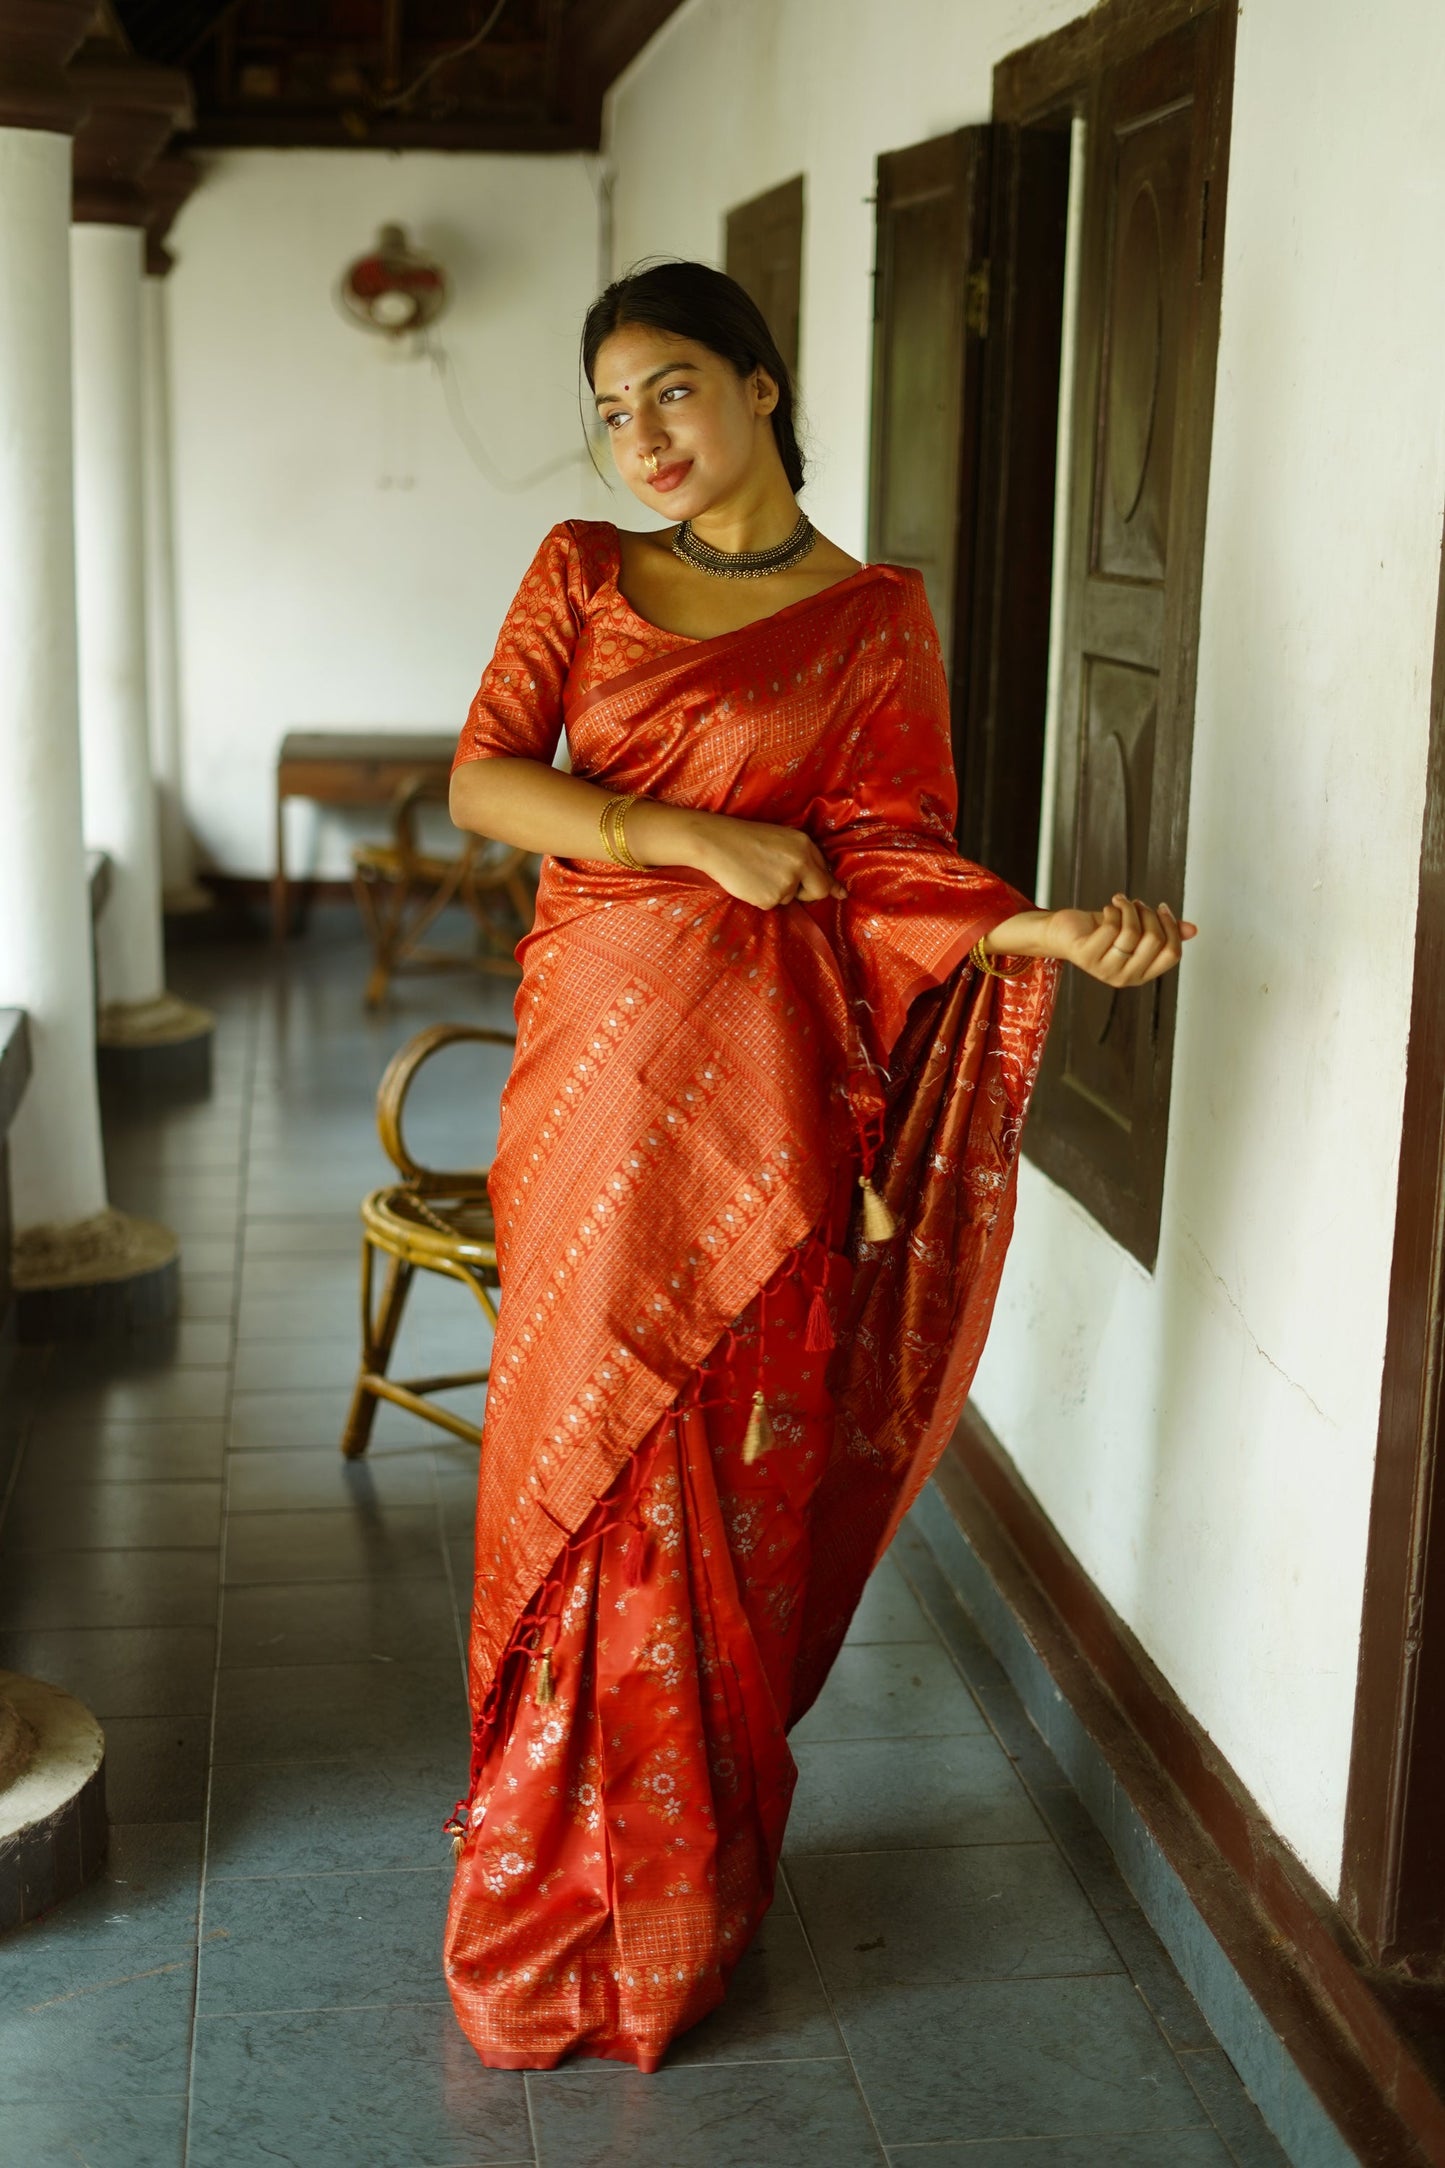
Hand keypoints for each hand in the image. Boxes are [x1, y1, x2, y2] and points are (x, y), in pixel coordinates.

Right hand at [687, 811, 846, 908]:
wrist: (716, 843)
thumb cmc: (747, 838)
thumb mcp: (782, 838)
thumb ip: (806, 858)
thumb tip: (833, 887)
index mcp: (805, 845)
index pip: (826, 872)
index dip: (831, 885)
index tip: (841, 894)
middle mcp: (800, 864)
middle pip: (818, 891)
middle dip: (809, 893)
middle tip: (790, 886)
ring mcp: (786, 883)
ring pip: (790, 898)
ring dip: (778, 891)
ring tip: (757, 871)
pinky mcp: (770, 898)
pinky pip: (772, 904)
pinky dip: (762, 896)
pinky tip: (750, 881)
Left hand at [1043, 894, 1197, 984]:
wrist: (1064, 932)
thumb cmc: (1100, 932)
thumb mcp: (1137, 930)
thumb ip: (1164, 931)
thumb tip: (1192, 929)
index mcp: (1143, 973)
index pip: (1173, 954)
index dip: (1172, 927)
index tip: (1162, 908)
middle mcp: (1126, 977)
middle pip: (1155, 941)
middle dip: (1149, 914)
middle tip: (1137, 904)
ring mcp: (1105, 970)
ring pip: (1133, 933)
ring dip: (1129, 909)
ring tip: (1121, 902)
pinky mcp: (1087, 958)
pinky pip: (1111, 928)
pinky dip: (1113, 911)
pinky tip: (1108, 908)